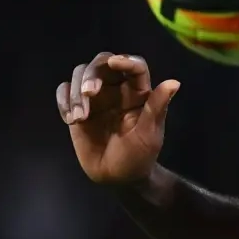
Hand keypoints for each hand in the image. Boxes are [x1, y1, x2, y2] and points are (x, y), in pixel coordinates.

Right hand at [55, 53, 179, 184]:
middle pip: (102, 63)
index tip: (115, 63)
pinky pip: (64, 92)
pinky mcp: (77, 108)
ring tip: (79, 118)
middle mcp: (116, 89)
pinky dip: (63, 100)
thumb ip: (157, 107)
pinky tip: (71, 119)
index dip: (126, 61)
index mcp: (138, 92)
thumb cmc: (139, 156)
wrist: (118, 177)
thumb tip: (175, 82)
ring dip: (76, 92)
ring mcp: (95, 97)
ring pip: (80, 74)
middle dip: (93, 74)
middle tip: (90, 93)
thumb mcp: (149, 133)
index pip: (135, 67)